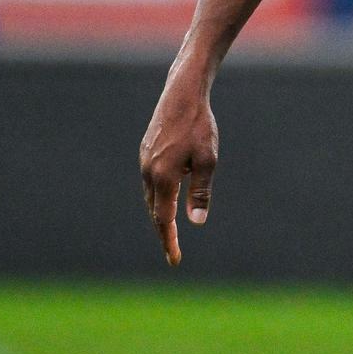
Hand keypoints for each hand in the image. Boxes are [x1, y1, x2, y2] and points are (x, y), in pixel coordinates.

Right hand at [139, 72, 219, 266]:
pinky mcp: (146, 150)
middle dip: (163, 232)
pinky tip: (166, 196)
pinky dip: (157, 195)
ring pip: (150, 196)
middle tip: (173, 250)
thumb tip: (196, 222)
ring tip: (169, 229)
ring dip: (159, 213)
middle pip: (154, 211)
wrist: (182, 93)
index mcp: (163, 177)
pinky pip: (150, 181)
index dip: (169, 241)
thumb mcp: (207, 160)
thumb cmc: (198, 126)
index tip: (174, 260)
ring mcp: (144, 160)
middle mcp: (148, 171)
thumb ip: (200, 192)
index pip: (163, 219)